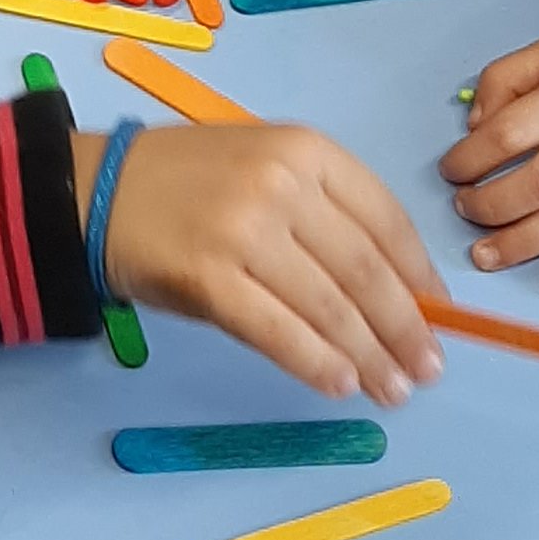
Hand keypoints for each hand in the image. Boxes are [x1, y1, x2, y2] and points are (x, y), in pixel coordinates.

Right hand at [73, 120, 444, 406]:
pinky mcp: (209, 277)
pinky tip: (339, 384)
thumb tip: (395, 289)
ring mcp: (244, 230)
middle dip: (403, 327)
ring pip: (328, 305)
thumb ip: (325, 214)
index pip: (384, 218)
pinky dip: (315, 362)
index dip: (418, 274)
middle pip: (364, 269)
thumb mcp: (268, 167)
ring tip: (392, 389)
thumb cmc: (191, 185)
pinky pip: (277, 330)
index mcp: (307, 150)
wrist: (99, 192)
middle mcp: (281, 184)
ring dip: (368, 356)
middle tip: (427, 369)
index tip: (439, 314)